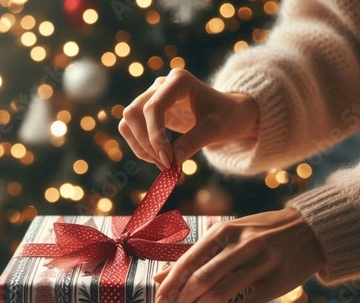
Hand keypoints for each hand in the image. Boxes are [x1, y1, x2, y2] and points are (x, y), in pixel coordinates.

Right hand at [119, 69, 258, 169]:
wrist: (230, 113)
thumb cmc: (227, 116)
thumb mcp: (215, 129)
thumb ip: (193, 142)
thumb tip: (171, 162)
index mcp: (179, 81)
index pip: (153, 108)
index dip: (155, 136)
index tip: (168, 161)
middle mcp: (161, 85)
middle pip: (134, 113)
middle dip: (147, 143)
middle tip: (166, 165)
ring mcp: (153, 97)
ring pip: (128, 122)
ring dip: (140, 146)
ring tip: (162, 164)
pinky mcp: (150, 113)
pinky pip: (132, 129)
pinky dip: (141, 147)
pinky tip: (158, 158)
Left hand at [153, 208, 326, 302]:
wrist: (311, 229)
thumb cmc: (261, 234)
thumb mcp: (227, 237)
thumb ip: (195, 257)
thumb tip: (160, 277)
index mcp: (223, 232)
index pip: (188, 262)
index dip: (170, 286)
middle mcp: (240, 246)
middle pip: (200, 282)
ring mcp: (261, 263)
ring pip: (219, 295)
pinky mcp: (278, 281)